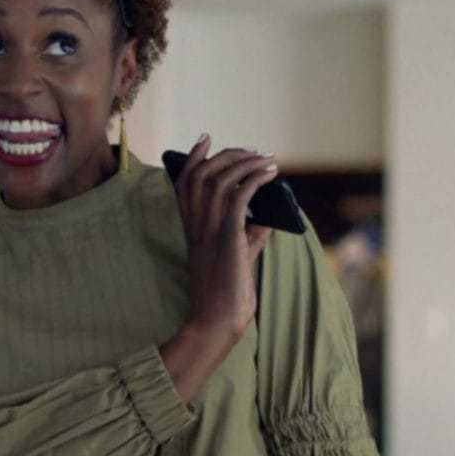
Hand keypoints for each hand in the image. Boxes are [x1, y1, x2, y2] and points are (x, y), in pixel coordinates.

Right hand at [173, 133, 276, 340]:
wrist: (220, 317)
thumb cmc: (229, 288)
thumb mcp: (239, 251)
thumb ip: (251, 228)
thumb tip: (271, 209)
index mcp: (191, 225)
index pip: (184, 181)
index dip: (193, 156)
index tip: (206, 138)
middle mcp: (196, 223)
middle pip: (204, 173)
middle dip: (230, 155)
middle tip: (255, 151)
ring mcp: (209, 230)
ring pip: (221, 180)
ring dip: (247, 163)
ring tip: (267, 159)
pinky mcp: (228, 237)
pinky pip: (239, 197)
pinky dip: (255, 180)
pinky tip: (270, 175)